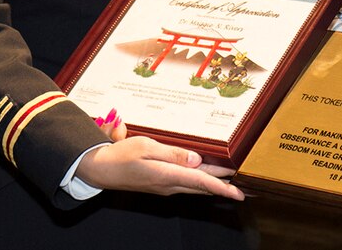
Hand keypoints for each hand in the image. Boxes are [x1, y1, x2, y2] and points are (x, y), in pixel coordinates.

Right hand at [79, 112, 242, 199]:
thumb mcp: (147, 147)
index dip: (222, 187)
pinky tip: (204, 174)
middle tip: (241, 187)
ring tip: (229, 179)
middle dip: (222, 186)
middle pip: (202, 186)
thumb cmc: (121, 156)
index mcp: (167, 176)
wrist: (100, 170)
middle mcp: (169, 185)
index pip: (201, 182)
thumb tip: (196, 160)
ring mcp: (164, 186)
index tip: (237, 193)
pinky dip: (198, 180)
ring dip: (212, 183)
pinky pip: (185, 183)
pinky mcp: (160, 184)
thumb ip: (173, 154)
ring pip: (194, 186)